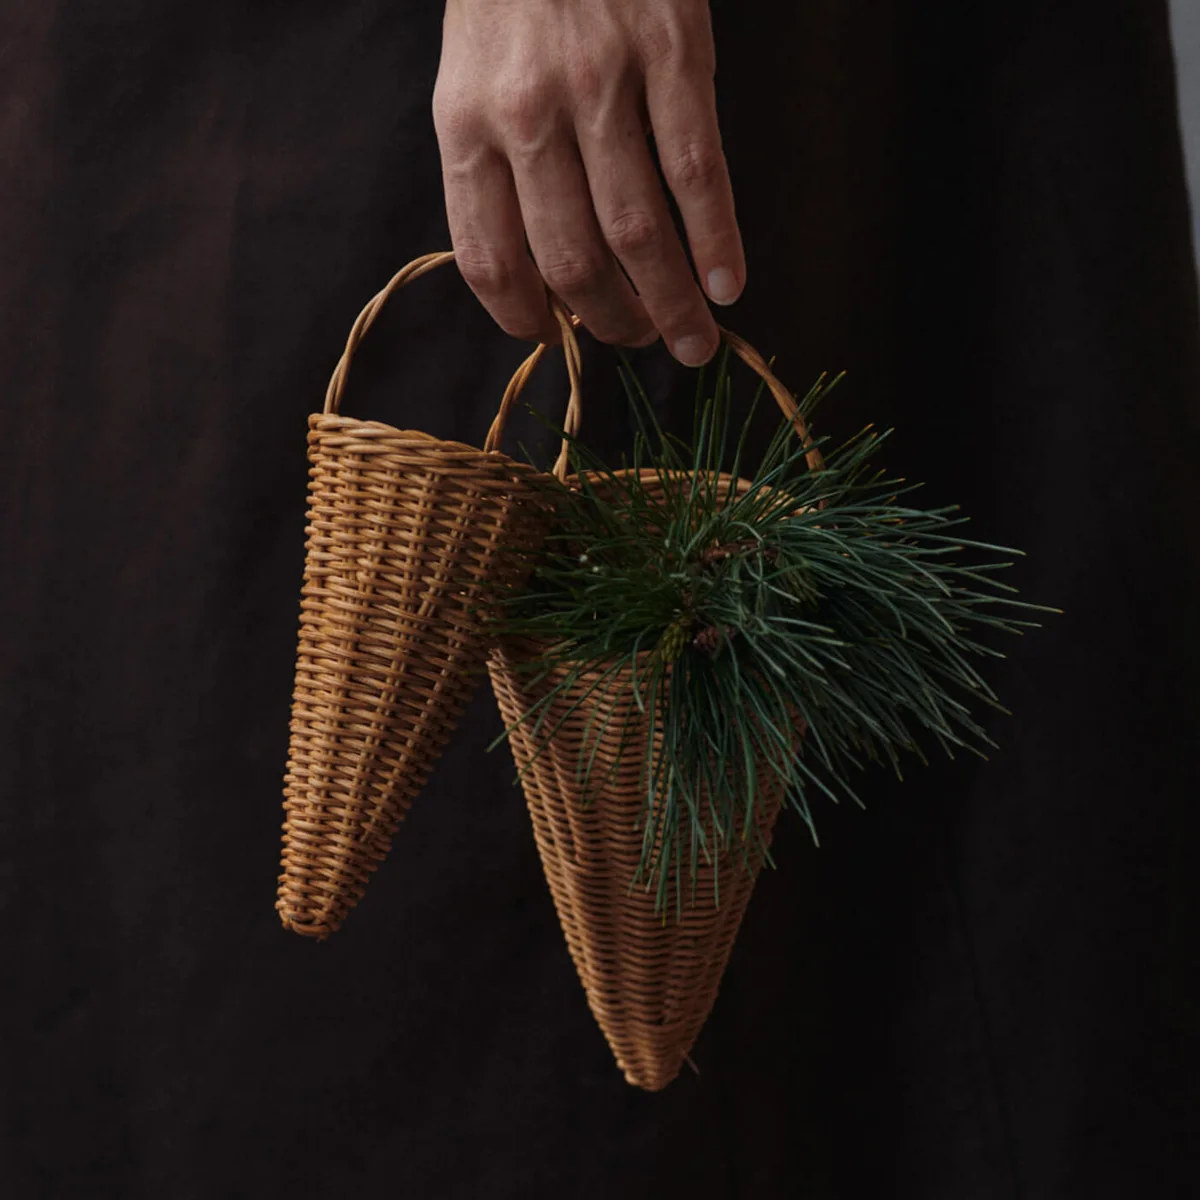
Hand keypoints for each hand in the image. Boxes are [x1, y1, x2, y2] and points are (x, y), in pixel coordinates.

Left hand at [433, 0, 743, 365]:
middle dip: (611, 323)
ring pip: (637, 231)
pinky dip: (716, 241)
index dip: (523, 317)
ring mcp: (601, 82)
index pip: (489, 258)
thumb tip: (546, 276)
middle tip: (640, 343)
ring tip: (690, 342)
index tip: (554, 336)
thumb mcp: (472, 78)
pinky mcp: (671, 51)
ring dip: (669, 304)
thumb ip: (496, 170)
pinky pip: (697, 172)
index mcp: (464, 124)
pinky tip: (726, 286)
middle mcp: (526, 113)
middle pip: (572, 261)